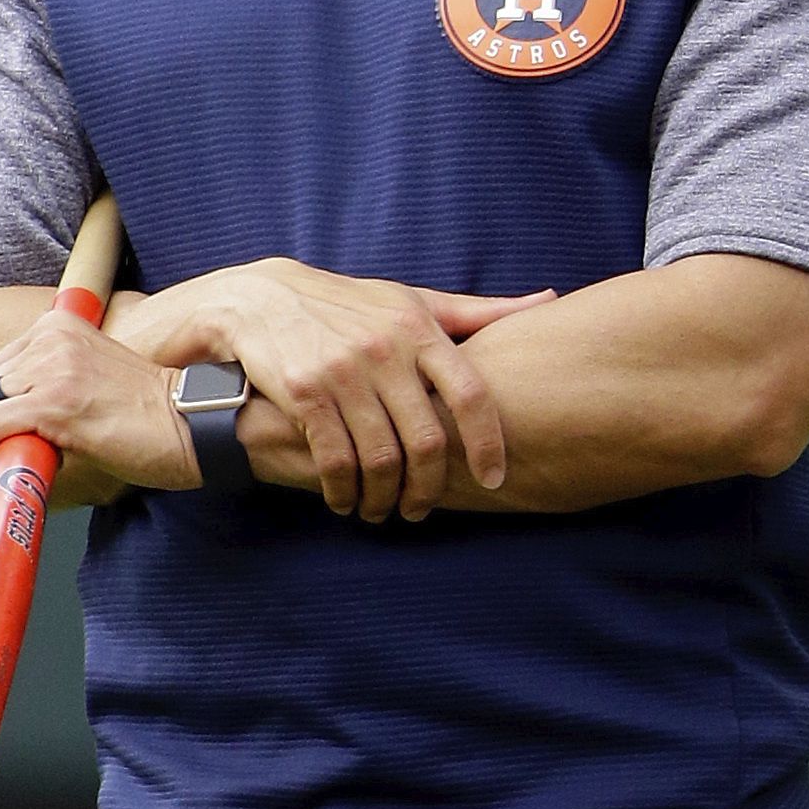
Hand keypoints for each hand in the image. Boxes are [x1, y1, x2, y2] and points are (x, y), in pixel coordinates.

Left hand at [0, 311, 196, 492]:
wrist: (190, 425)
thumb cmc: (148, 410)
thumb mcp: (93, 371)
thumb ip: (52, 374)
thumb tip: (4, 406)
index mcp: (60, 324)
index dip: (6, 403)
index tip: (26, 425)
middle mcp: (52, 339)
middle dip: (1, 421)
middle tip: (36, 443)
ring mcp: (52, 369)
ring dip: (0, 439)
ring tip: (37, 452)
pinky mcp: (52, 404)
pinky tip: (18, 463)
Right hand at [118, 261, 550, 522]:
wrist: (260, 298)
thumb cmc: (352, 306)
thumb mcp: (413, 299)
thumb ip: (478, 311)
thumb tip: (548, 301)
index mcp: (420, 329)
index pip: (470, 394)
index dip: (487, 443)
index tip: (495, 479)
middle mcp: (386, 350)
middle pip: (426, 439)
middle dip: (429, 487)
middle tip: (422, 509)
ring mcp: (344, 372)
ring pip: (381, 457)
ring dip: (385, 497)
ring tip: (383, 510)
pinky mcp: (304, 393)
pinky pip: (336, 459)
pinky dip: (344, 491)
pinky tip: (346, 501)